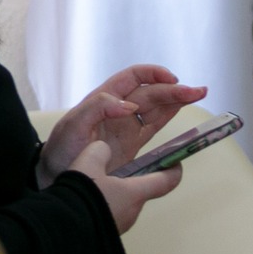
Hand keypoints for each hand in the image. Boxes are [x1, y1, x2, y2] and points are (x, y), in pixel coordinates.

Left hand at [38, 65, 207, 182]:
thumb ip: (99, 109)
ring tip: (199, 94)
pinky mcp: (132, 144)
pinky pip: (155, 125)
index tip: (171, 79)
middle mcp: (119, 109)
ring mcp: (127, 126)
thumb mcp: (72, 126)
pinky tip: (183, 109)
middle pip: (152, 92)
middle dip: (175, 89)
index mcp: (105, 98)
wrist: (53, 179)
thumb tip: (129, 105)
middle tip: (198, 91)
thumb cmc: (59, 151)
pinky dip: (170, 116)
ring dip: (178, 99)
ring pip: (158, 106)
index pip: (134, 77)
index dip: (154, 74)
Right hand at [66, 139, 180, 233]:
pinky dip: (102, 206)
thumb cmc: (81, 195)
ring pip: (121, 204)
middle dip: (133, 180)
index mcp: (136, 193)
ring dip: (114, 193)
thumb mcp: (88, 161)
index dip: (174, 169)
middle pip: (140, 192)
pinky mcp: (102, 236)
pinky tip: (83, 201)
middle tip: (118, 167)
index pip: (168, 181)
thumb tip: (103, 150)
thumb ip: (100, 151)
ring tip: (94, 183)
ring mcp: (117, 227)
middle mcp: (131, 213)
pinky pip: (107, 216)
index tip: (174, 161)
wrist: (57, 233)